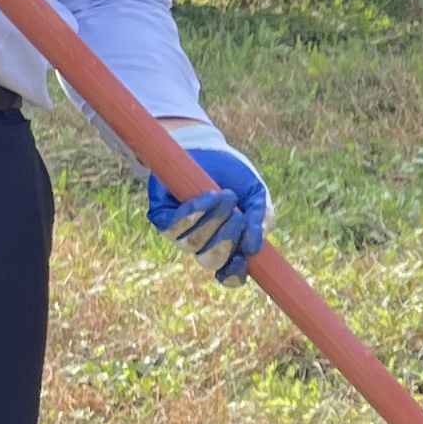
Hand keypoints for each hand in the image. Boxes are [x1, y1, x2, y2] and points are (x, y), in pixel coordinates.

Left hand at [145, 135, 268, 282]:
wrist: (210, 150)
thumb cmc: (235, 177)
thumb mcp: (256, 195)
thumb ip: (260, 220)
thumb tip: (253, 248)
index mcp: (227, 245)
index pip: (229, 274)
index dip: (235, 273)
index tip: (245, 257)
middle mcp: (202, 244)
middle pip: (210, 260)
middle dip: (227, 240)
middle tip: (239, 216)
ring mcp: (180, 233)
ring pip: (192, 244)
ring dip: (213, 221)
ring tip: (226, 196)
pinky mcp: (161, 217)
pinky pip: (173, 227)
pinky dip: (193, 213)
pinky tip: (207, 197)